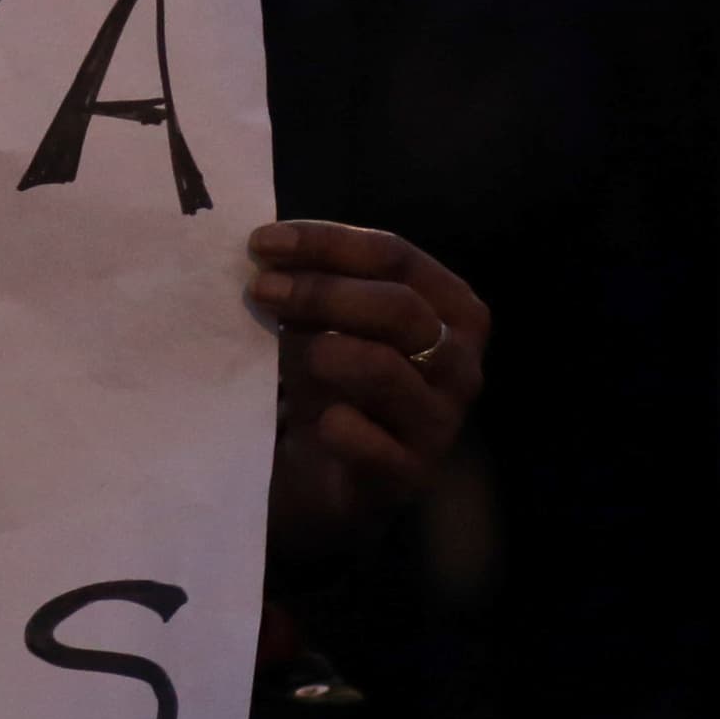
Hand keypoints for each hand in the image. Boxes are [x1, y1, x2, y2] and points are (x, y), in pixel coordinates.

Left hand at [247, 220, 488, 558]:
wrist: (330, 476)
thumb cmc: (335, 380)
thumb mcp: (330, 322)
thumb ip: (314, 281)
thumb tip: (268, 249)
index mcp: (451, 310)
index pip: (396, 257)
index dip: (327, 243)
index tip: (262, 242)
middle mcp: (460, 364)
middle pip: (397, 307)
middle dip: (321, 292)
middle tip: (259, 289)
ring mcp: (441, 423)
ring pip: (385, 368)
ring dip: (324, 350)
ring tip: (280, 350)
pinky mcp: (410, 476)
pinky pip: (371, 443)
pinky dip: (337, 425)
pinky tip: (315, 422)